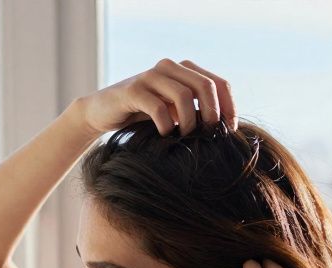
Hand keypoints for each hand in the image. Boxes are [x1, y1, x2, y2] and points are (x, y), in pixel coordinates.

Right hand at [73, 59, 237, 137]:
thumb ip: (196, 110)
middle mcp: (169, 67)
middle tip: (208, 136)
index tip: (229, 132)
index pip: (219, 83)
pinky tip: (164, 134)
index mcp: (184, 70)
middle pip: (205, 86)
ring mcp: (150, 76)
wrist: (102, 112)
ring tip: (184, 137)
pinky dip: (165, 125)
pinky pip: (158, 107)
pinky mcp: (132, 90)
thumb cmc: (143, 115)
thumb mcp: (174, 111)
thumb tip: (226, 128)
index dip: (229, 108)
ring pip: (184, 95)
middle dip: (211, 114)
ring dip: (189, 121)